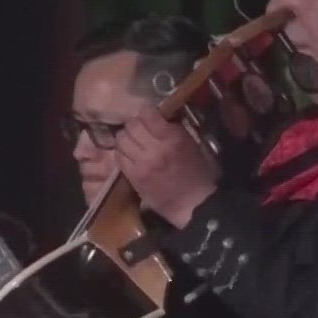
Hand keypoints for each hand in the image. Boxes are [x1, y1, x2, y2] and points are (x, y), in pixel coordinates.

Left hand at [113, 113, 218, 228]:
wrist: (194, 205)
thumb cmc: (198, 174)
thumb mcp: (192, 145)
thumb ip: (174, 129)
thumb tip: (159, 117)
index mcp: (171, 138)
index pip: (147, 114)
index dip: (147, 112)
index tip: (150, 115)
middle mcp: (154, 149)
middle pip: (131, 125)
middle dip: (134, 124)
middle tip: (140, 128)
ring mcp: (141, 164)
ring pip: (121, 140)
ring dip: (126, 137)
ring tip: (132, 141)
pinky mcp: (133, 177)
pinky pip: (119, 157)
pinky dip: (122, 152)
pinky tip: (129, 154)